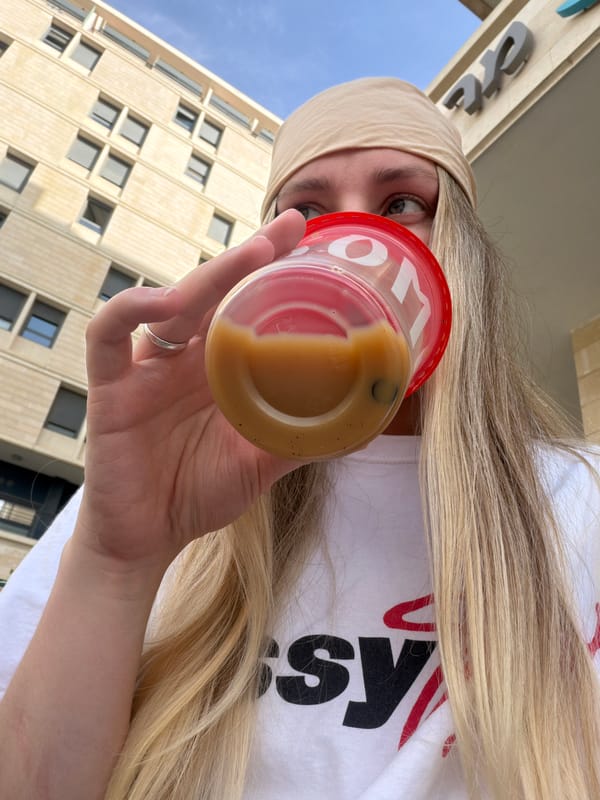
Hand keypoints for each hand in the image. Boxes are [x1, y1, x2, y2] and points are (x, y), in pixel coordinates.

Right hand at [77, 210, 306, 573]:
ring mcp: (146, 369)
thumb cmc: (200, 493)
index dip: (269, 269)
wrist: (148, 537)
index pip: (242, 305)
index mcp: (217, 370)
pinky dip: (131, 310)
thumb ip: (302, 439)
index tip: (306, 236)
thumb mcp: (261, 463)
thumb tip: (363, 420)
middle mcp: (183, 359)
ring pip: (171, 303)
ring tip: (252, 256)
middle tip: (290, 227)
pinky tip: (165, 302)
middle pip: (212, 292)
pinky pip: (108, 334)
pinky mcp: (111, 387)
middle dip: (248, 256)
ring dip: (210, 276)